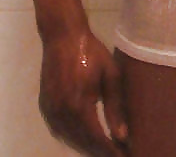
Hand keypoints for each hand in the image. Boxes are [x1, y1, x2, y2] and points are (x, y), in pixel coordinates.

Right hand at [39, 29, 128, 155]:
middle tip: (117, 152)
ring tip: (104, 148)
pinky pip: (59, 130)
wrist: (63, 37)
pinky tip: (85, 138)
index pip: (97, 138)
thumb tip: (122, 136)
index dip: (111, 150)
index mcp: (79, 104)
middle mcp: (62, 112)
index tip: (124, 154)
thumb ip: (115, 106)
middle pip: (83, 142)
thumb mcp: (110, 75)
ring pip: (69, 138)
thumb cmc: (92, 52)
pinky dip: (73, 137)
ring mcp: (50, 111)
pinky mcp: (45, 106)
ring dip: (86, 146)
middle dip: (100, 150)